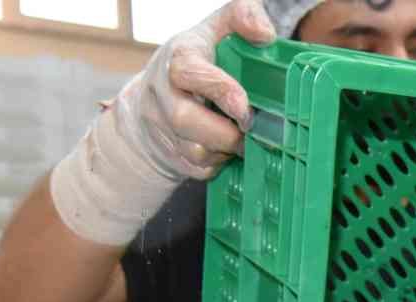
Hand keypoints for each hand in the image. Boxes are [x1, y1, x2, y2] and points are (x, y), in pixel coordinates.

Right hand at [49, 1, 275, 244]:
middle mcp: (162, 93)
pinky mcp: (169, 155)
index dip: (217, 89)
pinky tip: (225, 150)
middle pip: (183, 118)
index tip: (243, 105)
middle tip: (250, 128)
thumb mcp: (215, 29)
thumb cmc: (197, 62)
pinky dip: (219, 165)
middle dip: (224, 131)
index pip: (188, 70)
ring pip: (193, 150)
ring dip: (224, 150)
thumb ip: (241, 15)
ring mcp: (161, 127)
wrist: (150, 104)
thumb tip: (265, 34)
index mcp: (178, 59)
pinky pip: (198, 170)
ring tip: (240, 138)